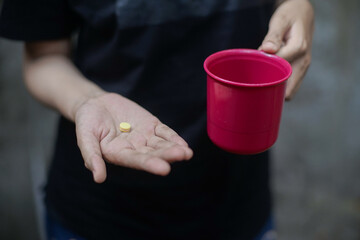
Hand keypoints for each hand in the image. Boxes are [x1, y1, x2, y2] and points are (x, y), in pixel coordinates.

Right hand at [74, 92, 192, 182]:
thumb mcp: (85, 138)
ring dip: (174, 148)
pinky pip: (164, 132)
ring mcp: (144, 137)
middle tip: (182, 156)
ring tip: (186, 153)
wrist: (95, 104)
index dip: (149, 163)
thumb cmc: (86, 123)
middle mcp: (134, 148)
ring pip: (161, 144)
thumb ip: (91, 156)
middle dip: (167, 155)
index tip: (164, 168)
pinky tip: (183, 144)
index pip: (135, 160)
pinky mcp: (150, 125)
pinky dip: (173, 137)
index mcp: (118, 154)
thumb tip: (98, 178)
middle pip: (152, 153)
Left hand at [259, 0, 313, 99]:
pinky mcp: (299, 69)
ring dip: (274, 88)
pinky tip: (266, 75)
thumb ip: (273, 35)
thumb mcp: (280, 21)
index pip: (279, 71)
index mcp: (299, 49)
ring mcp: (302, 67)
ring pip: (288, 90)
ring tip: (260, 78)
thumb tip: (267, 49)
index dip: (264, 73)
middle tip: (255, 82)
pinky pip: (287, 84)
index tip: (254, 68)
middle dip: (271, 91)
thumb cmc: (290, 15)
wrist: (302, 13)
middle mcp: (303, 62)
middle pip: (288, 91)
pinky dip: (277, 84)